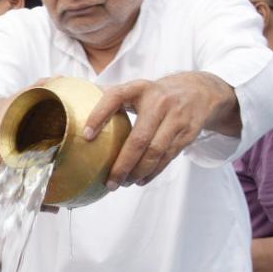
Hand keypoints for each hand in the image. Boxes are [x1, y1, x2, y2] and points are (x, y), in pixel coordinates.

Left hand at [83, 73, 237, 188]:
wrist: (201, 91)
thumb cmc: (157, 94)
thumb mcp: (137, 89)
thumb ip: (110, 96)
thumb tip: (71, 100)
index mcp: (140, 88)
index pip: (116, 97)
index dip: (99, 115)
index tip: (86, 136)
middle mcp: (159, 102)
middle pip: (139, 139)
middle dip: (122, 164)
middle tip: (108, 181)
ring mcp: (177, 118)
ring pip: (155, 152)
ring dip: (137, 172)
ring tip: (122, 183)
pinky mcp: (188, 133)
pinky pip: (168, 157)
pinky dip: (153, 172)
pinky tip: (139, 180)